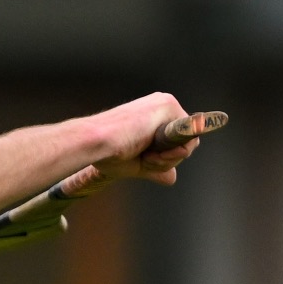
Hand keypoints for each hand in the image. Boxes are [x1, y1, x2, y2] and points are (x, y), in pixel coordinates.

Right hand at [57, 93, 197, 202]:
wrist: (95, 143)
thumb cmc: (107, 153)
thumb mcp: (137, 165)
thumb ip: (157, 168)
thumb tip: (172, 179)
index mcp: (152, 117)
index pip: (175, 142)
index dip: (165, 159)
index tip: (145, 161)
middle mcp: (161, 107)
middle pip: (184, 142)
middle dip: (167, 160)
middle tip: (144, 159)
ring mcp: (166, 105)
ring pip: (187, 142)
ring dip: (167, 159)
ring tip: (144, 156)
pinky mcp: (168, 106)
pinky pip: (187, 137)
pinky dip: (172, 153)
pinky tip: (151, 152)